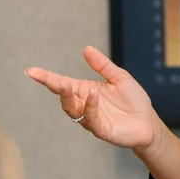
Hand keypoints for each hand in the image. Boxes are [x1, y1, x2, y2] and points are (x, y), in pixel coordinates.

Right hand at [25, 46, 159, 150]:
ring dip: (68, 97)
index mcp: (85, 90)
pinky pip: (90, 118)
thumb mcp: (119, 77)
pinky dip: (89, 106)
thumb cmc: (134, 101)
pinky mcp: (101, 129)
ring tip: (67, 85)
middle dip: (55, 87)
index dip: (46, 78)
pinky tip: (92, 95)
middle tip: (52, 79)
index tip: (31, 71)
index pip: (62, 83)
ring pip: (72, 109)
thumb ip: (103, 65)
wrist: (148, 123)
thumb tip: (87, 49)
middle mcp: (84, 104)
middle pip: (63, 96)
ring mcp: (91, 118)